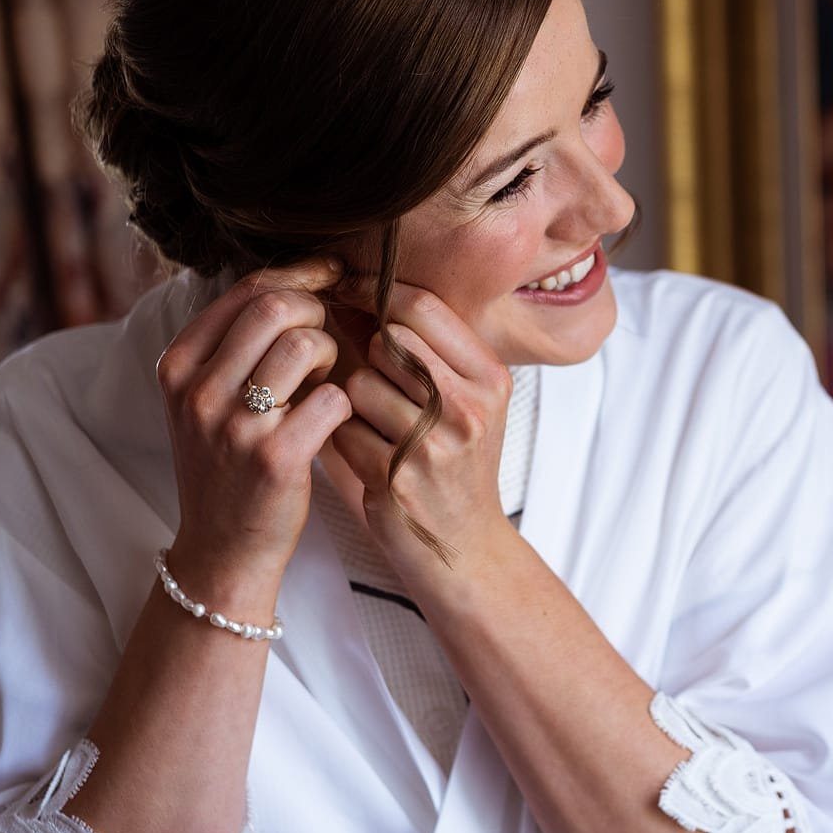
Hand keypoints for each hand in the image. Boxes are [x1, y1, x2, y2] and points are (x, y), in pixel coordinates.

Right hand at [156, 257, 352, 604]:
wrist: (222, 548)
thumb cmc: (228, 464)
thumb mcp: (207, 399)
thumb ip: (238, 344)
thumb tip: (301, 280)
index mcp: (177, 366)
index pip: (246, 290)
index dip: (298, 273)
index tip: (328, 275)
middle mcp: (198, 391)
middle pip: (275, 306)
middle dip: (317, 310)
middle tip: (328, 335)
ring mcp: (234, 426)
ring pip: (305, 344)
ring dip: (332, 354)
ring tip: (325, 380)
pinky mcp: (276, 459)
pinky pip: (333, 397)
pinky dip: (345, 401)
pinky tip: (334, 418)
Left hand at [327, 280, 519, 605]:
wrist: (465, 545)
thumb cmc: (458, 464)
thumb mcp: (468, 401)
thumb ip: (427, 349)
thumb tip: (356, 288)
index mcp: (490, 378)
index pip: (422, 308)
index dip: (375, 293)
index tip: (348, 292)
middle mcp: (468, 408)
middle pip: (386, 341)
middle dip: (368, 355)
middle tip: (378, 380)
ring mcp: (432, 445)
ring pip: (358, 383)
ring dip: (353, 399)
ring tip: (376, 423)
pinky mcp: (395, 478)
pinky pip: (342, 427)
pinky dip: (342, 434)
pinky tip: (365, 450)